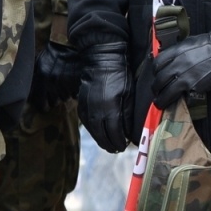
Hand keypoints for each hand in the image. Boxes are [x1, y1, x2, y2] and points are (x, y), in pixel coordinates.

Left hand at [29, 41, 83, 110]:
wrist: (71, 44)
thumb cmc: (53, 53)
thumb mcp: (39, 62)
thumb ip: (35, 77)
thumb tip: (31, 91)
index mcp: (42, 76)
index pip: (40, 101)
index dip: (42, 106)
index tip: (44, 107)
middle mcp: (53, 82)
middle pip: (54, 102)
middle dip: (54, 99)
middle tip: (55, 94)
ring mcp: (66, 83)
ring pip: (65, 98)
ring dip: (64, 95)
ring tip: (64, 86)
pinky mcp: (77, 83)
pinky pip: (75, 94)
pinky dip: (74, 92)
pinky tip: (72, 84)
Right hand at [77, 33, 133, 152]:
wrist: (102, 60)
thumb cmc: (120, 76)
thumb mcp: (129, 94)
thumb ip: (128, 114)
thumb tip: (130, 131)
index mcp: (109, 107)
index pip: (113, 132)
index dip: (118, 141)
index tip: (124, 147)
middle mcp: (95, 109)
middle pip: (100, 133)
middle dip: (108, 143)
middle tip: (116, 150)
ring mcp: (86, 106)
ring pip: (91, 128)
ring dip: (99, 138)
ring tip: (107, 145)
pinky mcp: (80, 102)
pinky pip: (85, 121)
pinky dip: (91, 129)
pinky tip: (97, 132)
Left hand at [152, 22, 210, 107]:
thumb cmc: (209, 44)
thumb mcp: (187, 43)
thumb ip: (176, 52)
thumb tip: (168, 60)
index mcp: (175, 52)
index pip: (156, 64)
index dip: (154, 72)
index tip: (156, 76)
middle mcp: (177, 65)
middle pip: (159, 80)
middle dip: (156, 88)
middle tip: (156, 92)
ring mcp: (186, 77)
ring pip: (168, 92)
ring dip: (162, 99)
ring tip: (160, 102)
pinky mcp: (196, 87)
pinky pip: (183, 96)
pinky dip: (180, 100)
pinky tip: (178, 102)